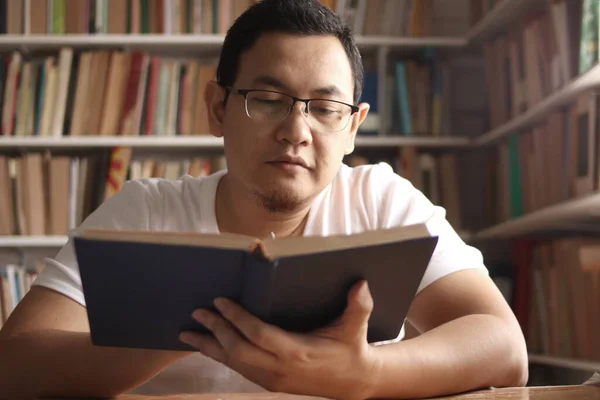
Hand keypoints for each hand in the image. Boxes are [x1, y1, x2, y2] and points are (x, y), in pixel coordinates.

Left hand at [179, 281, 380, 399]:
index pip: (259, 334)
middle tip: (198, 311)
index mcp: (298, 353)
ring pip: (233, 363)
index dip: (237, 318)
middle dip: (215, 330)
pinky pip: (238, 369)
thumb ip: (359, 306)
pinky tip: (207, 347)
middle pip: (238, 350)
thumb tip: (361, 283)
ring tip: (187, 332)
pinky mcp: (269, 383)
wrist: (353, 383)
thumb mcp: (357, 328)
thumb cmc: (352, 350)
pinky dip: (219, 356)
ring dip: (209, 346)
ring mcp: (272, 379)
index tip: (220, 301)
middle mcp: (280, 369)